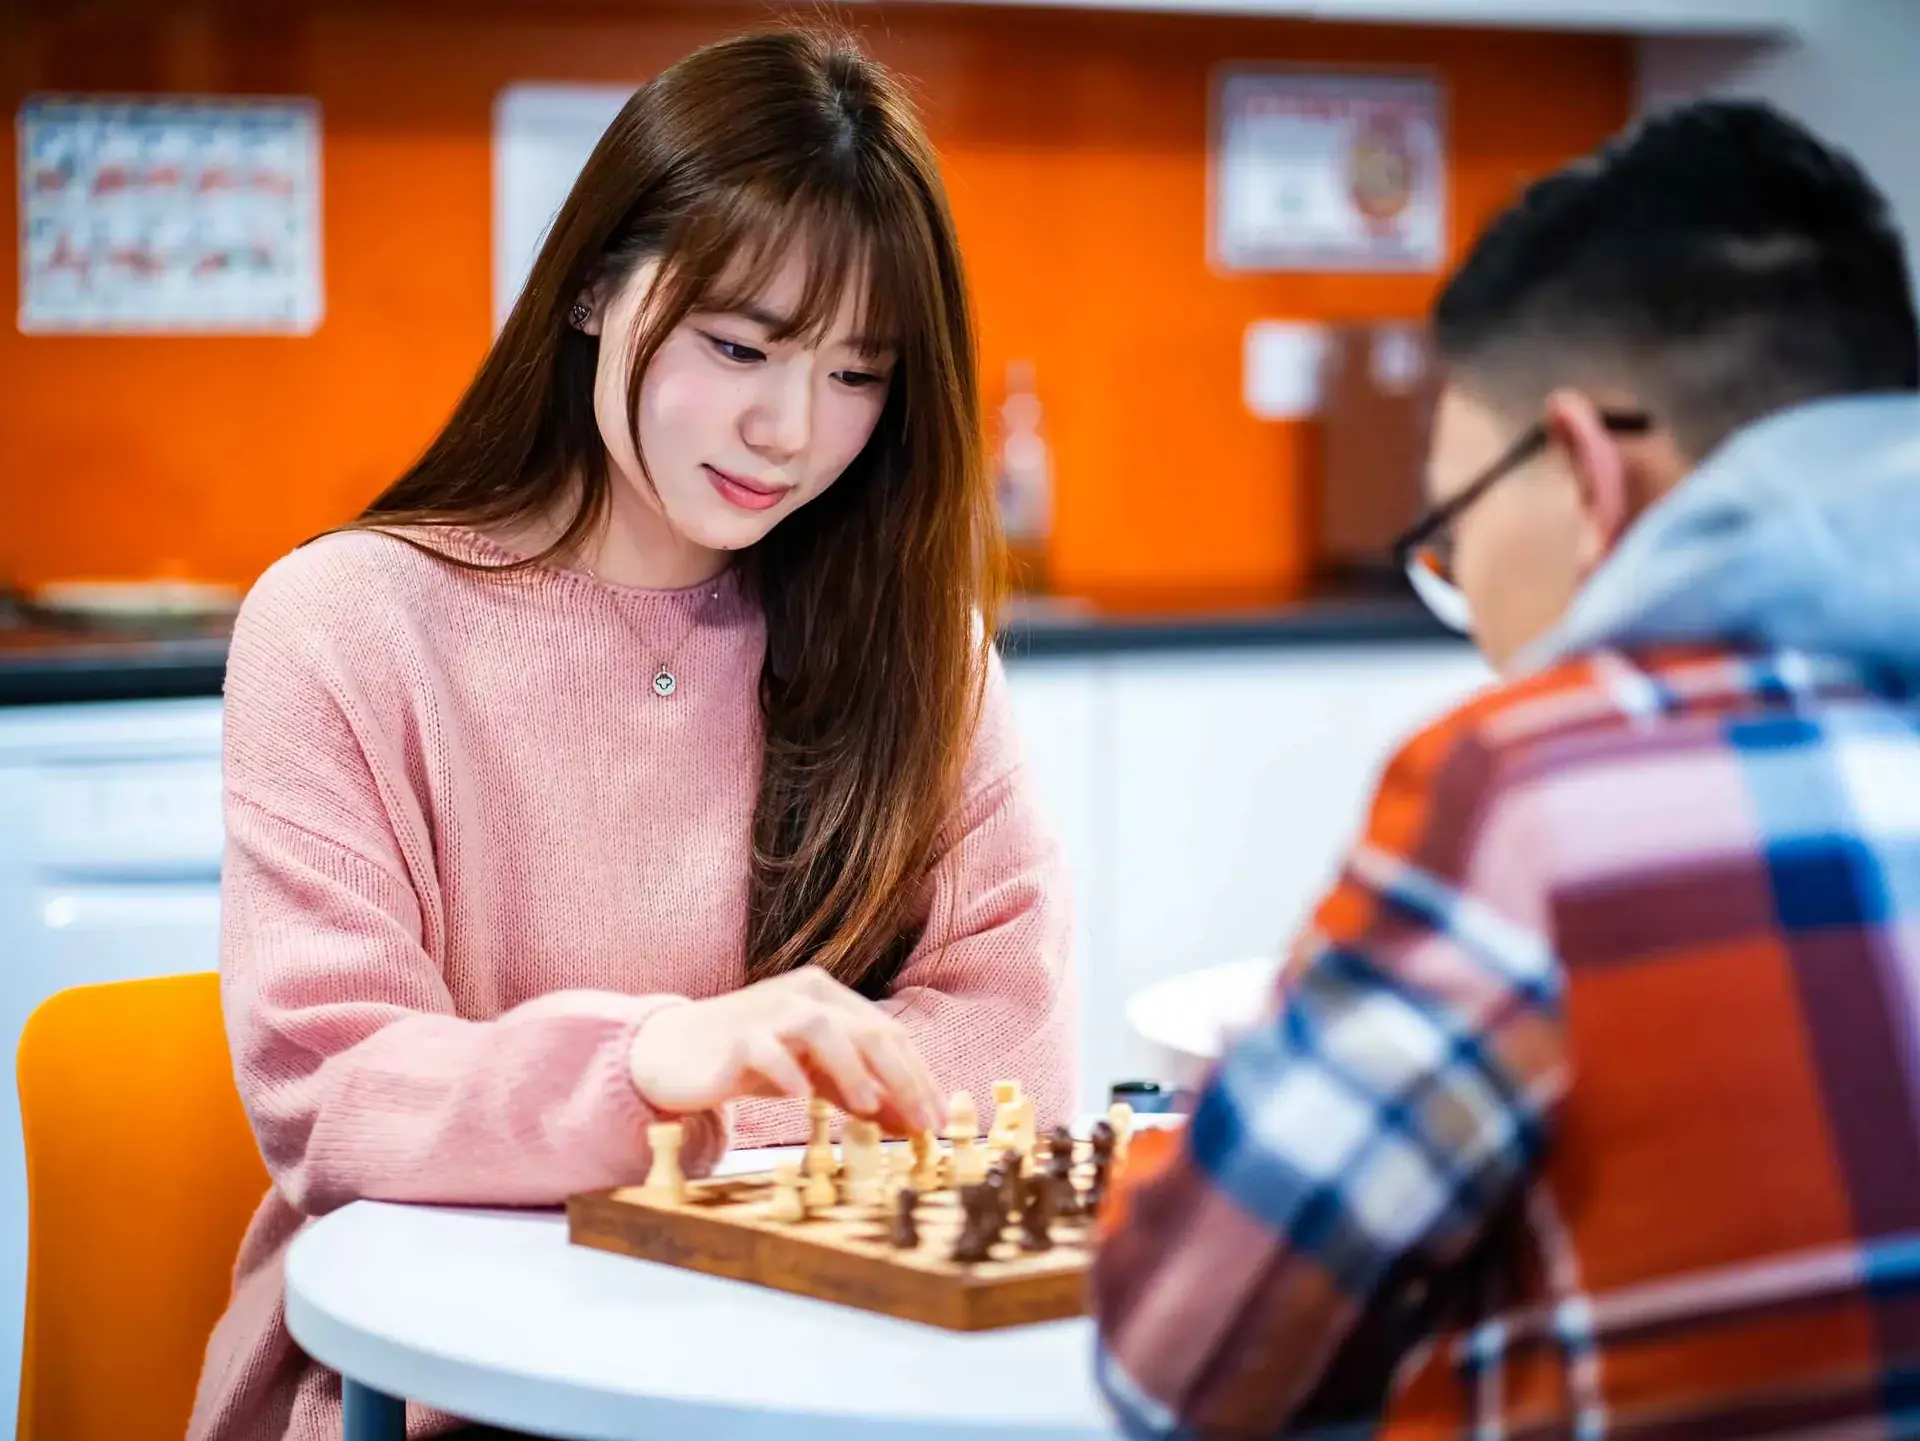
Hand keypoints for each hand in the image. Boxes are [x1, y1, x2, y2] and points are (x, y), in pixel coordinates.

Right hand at [628, 967, 945, 1133]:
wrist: (670, 1053)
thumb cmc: (751, 1061)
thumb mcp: (814, 1077)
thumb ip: (858, 1091)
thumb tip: (910, 1122)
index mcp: (829, 997)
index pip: (887, 1032)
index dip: (918, 1076)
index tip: (937, 1121)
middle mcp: (804, 994)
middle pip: (866, 1029)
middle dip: (901, 1078)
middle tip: (920, 1124)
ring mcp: (767, 1011)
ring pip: (821, 1028)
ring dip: (850, 1069)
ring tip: (868, 1109)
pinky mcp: (733, 1037)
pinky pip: (765, 1048)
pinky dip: (787, 1071)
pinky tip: (802, 1099)